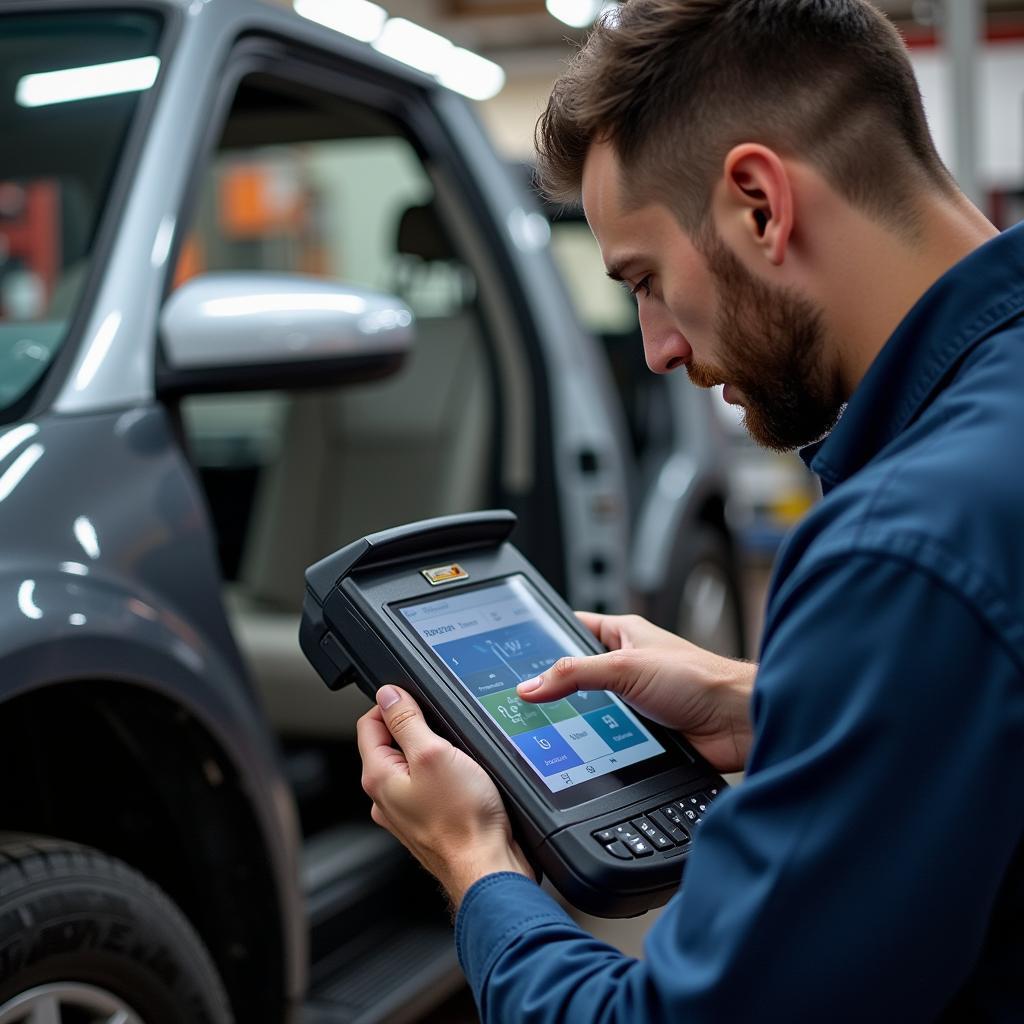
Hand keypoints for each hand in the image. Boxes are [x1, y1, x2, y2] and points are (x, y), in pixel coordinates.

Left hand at [357, 685, 534, 909]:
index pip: (368, 723)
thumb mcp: (434, 754)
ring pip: (413, 764)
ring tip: (459, 759)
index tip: (418, 702)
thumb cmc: (463, 820)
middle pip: (390, 743)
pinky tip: (466, 779)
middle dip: (417, 728)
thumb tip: (387, 695)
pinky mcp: (429, 820)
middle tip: (446, 733)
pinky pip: (430, 785)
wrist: (488, 867)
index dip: (393, 705)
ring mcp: (407, 811)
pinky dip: (445, 775)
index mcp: (378, 777)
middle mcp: (386, 797)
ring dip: (434, 752)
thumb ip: (407, 721)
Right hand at [518, 612, 755, 772]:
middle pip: (576, 675)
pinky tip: (581, 751)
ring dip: (578, 720)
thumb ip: (576, 675)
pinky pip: (606, 737)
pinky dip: (595, 744)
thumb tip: (532, 685)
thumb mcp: (626, 667)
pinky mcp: (642, 732)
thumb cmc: (701, 679)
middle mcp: (627, 665)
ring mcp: (634, 700)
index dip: (545, 640)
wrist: (739, 723)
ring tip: (547, 728)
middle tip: (525, 700)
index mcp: (623, 634)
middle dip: (556, 688)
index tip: (515, 655)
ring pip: (590, 709)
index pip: (572, 629)